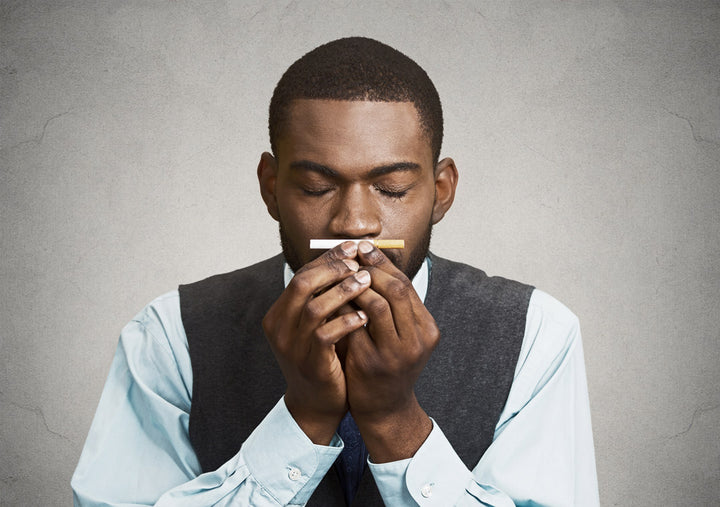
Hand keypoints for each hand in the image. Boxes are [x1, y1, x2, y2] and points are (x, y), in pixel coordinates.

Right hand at [262, 242, 369, 443]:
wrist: (316, 404)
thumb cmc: (323, 358)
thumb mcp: (318, 324)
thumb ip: (325, 297)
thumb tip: (349, 259)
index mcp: (279, 314)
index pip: (301, 275)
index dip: (327, 260)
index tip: (352, 248)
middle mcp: (279, 327)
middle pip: (302, 284)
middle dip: (333, 269)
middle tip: (359, 262)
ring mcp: (291, 346)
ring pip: (315, 307)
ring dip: (343, 291)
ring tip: (366, 282)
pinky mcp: (309, 363)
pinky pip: (326, 335)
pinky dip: (346, 321)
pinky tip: (365, 317)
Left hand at [343, 241, 438, 460]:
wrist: (385, 408)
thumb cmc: (389, 364)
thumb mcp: (401, 335)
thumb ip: (392, 306)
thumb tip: (371, 262)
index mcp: (426, 329)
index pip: (407, 285)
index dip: (384, 263)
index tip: (365, 247)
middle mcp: (417, 340)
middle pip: (397, 291)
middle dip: (372, 267)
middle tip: (352, 252)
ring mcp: (396, 354)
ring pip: (378, 306)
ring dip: (357, 286)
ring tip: (341, 273)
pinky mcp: (372, 364)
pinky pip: (355, 327)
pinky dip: (344, 309)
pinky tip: (331, 298)